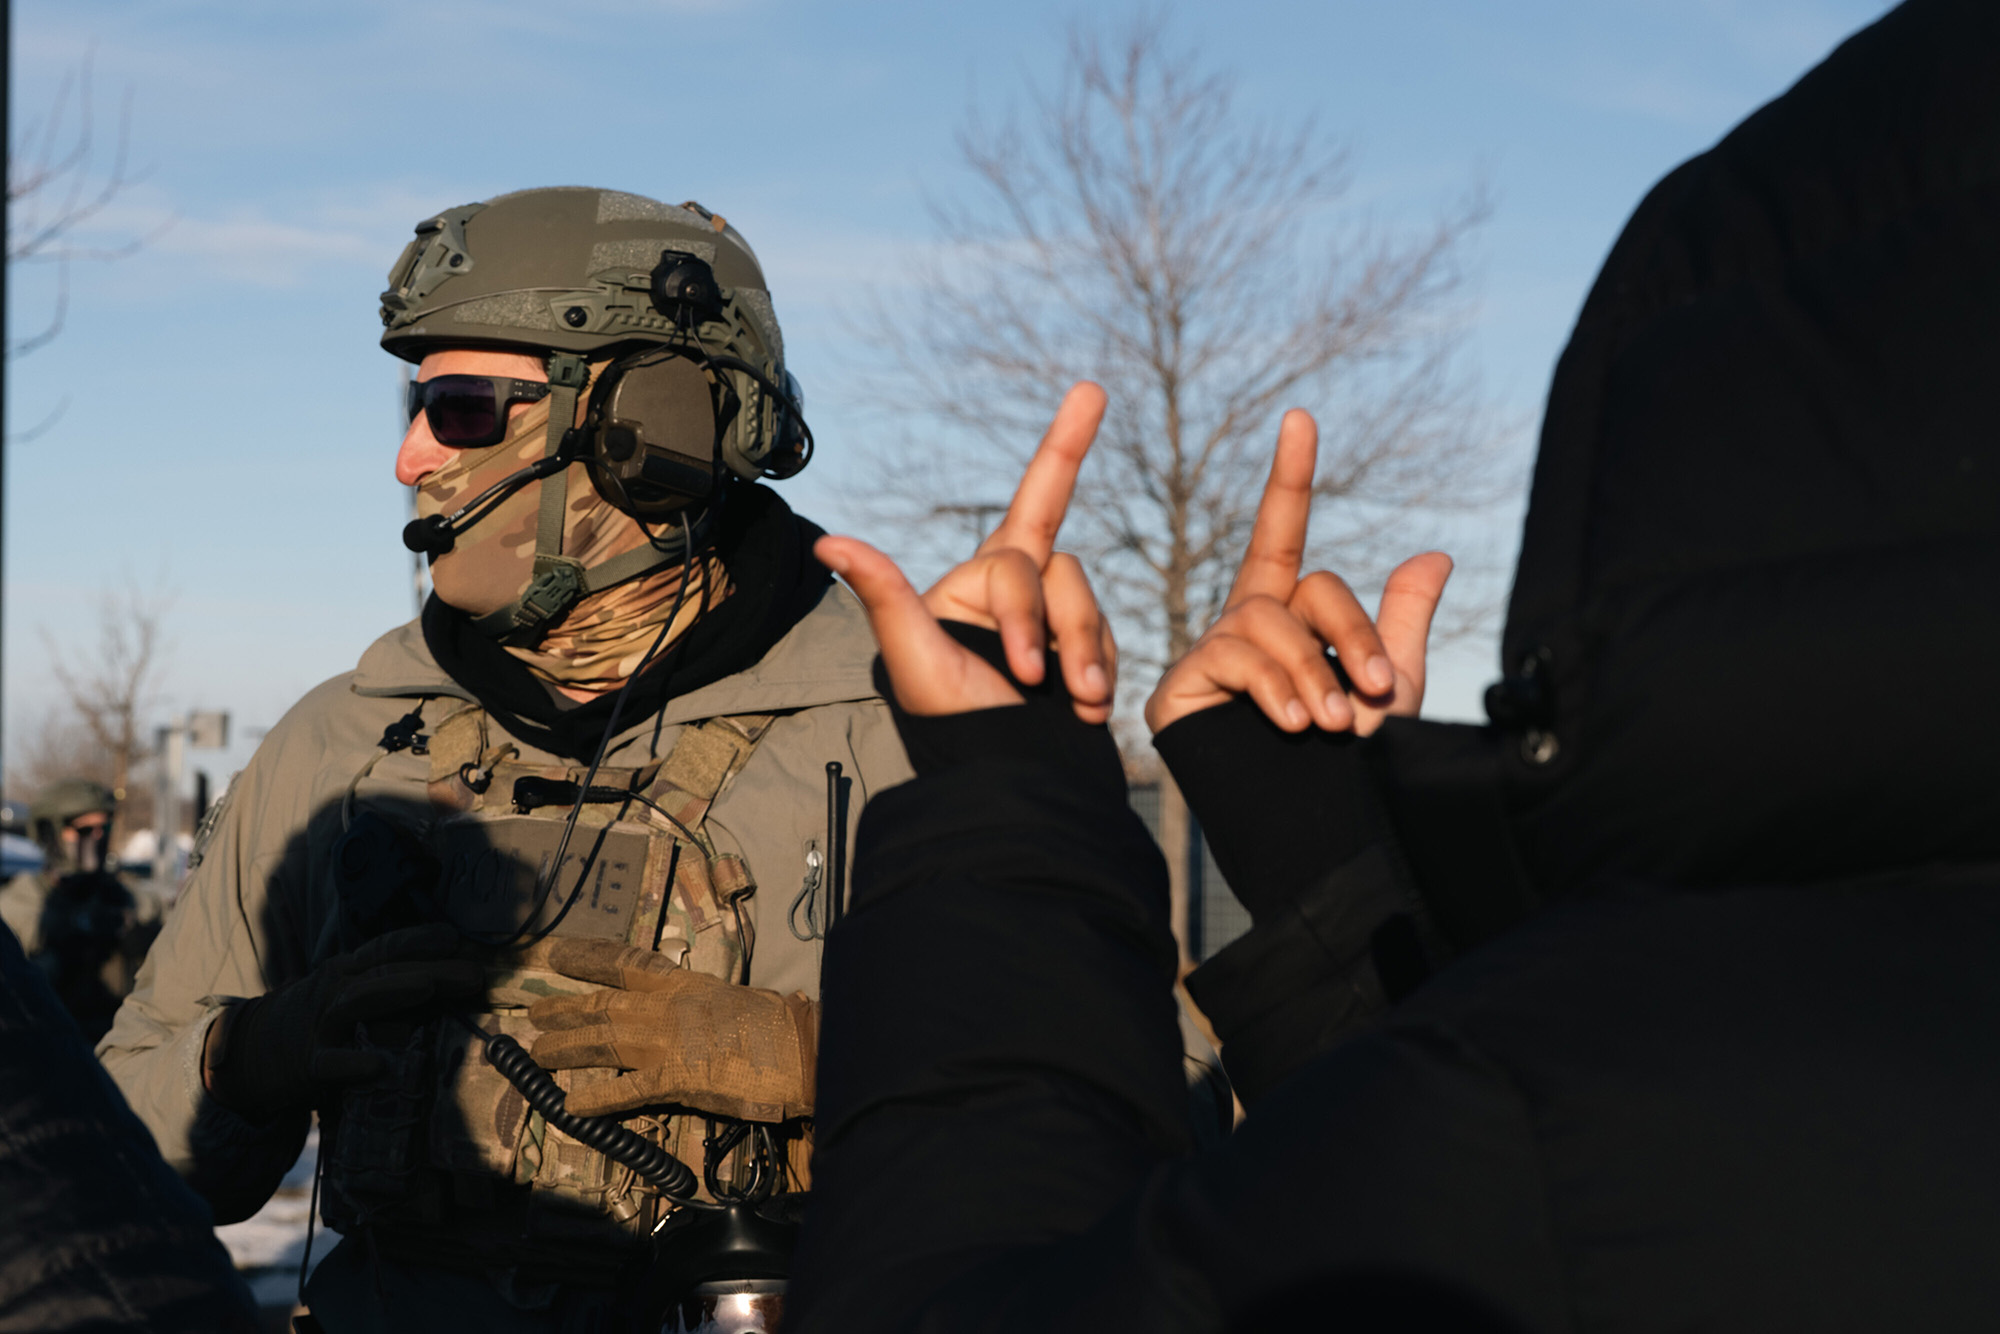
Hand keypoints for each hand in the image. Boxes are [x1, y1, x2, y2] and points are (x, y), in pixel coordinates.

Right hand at [203, 924, 482, 1121]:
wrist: (248, 1054)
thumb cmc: (315, 1021)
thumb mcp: (345, 994)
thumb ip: (387, 986)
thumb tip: (446, 982)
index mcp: (346, 972)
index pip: (384, 949)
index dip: (418, 940)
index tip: (455, 937)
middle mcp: (334, 990)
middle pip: (382, 972)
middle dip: (429, 969)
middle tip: (473, 975)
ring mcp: (320, 1026)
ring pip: (356, 1003)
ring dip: (393, 993)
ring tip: (428, 989)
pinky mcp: (307, 1065)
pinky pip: (329, 1064)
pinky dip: (352, 1064)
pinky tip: (379, 1067)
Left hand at [527, 940, 814, 1121]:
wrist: (801, 1048)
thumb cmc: (776, 1023)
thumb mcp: (730, 1000)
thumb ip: (699, 1007)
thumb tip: (687, 1017)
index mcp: (683, 984)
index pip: (624, 963)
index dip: (586, 958)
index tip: (555, 956)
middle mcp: (666, 1008)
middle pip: (602, 1005)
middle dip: (564, 1008)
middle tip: (533, 1014)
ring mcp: (668, 1043)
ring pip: (602, 1042)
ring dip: (566, 1048)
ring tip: (536, 1053)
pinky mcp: (676, 1079)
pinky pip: (627, 1090)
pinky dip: (597, 1097)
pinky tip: (571, 1105)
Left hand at [816, 382, 1116, 721]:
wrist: (1004, 781)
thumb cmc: (953, 724)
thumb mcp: (913, 657)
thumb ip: (885, 593)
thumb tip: (828, 544)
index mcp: (980, 580)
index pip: (1035, 502)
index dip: (1065, 445)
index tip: (1093, 390)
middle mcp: (1022, 594)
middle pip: (1056, 567)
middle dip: (1050, 621)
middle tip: (1035, 680)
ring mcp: (1058, 626)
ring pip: (1087, 602)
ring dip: (1085, 650)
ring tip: (1074, 700)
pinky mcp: (1085, 659)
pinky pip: (1109, 641)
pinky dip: (1100, 672)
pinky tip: (1082, 708)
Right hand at [1144, 409, 1452, 736]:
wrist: (1310, 835)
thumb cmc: (1351, 768)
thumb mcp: (1390, 691)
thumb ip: (1403, 622)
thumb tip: (1435, 555)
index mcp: (1288, 612)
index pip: (1282, 531)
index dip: (1289, 476)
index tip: (1299, 417)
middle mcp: (1244, 621)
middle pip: (1298, 586)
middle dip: (1347, 633)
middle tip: (1376, 694)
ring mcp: (1211, 652)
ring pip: (1265, 621)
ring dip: (1311, 671)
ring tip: (1333, 723)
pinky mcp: (1182, 688)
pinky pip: (1230, 658)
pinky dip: (1272, 686)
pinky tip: (1294, 723)